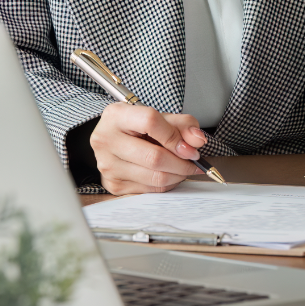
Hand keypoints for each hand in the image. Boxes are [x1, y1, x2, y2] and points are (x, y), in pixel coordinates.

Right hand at [89, 103, 210, 195]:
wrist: (113, 140)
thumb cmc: (138, 127)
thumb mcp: (160, 117)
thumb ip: (182, 125)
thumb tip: (198, 141)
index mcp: (116, 116)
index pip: (150, 122)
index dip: (175, 136)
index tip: (190, 146)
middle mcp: (106, 140)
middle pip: (154, 157)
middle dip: (182, 162)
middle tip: (195, 161)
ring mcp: (107, 165)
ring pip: (154, 177)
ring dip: (178, 175)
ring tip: (185, 167)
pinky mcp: (113, 185)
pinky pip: (150, 189)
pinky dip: (167, 184)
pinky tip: (170, 174)